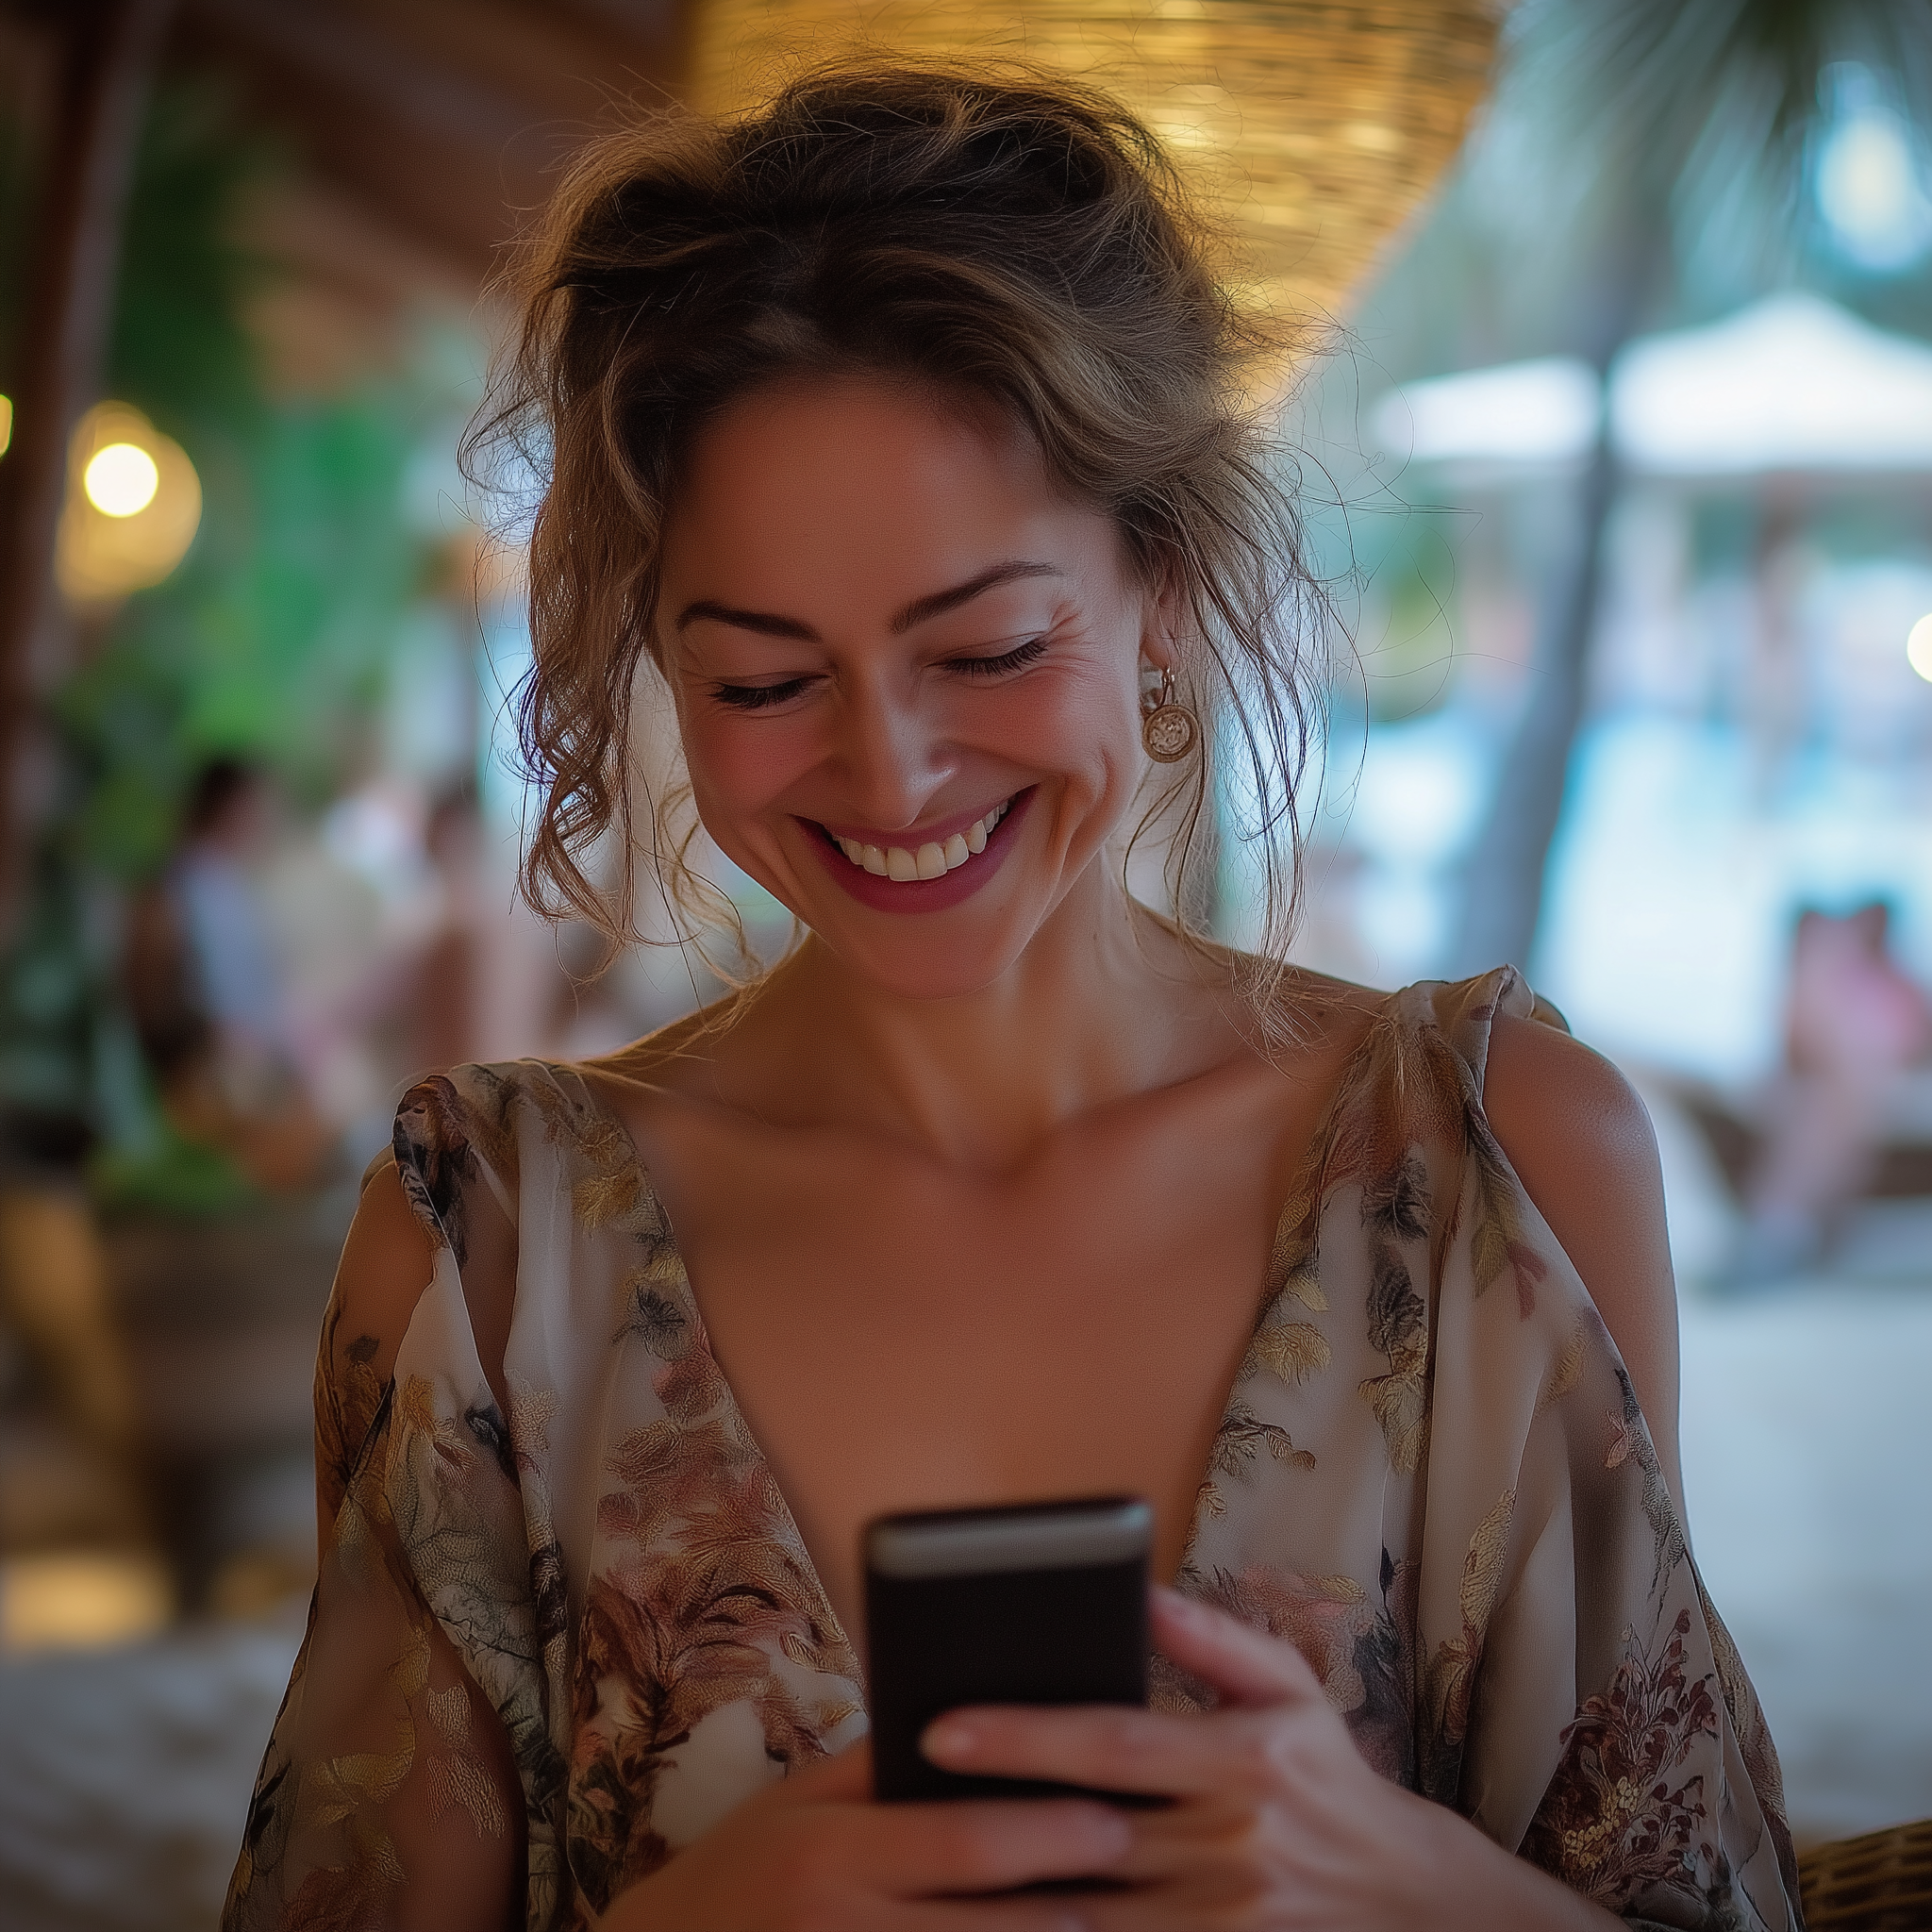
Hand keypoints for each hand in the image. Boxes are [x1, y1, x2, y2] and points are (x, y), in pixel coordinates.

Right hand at [598, 1736, 1131, 1930]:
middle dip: (1075, 1907)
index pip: (962, 1841)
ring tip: (1111, 1926)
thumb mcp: (797, 1804)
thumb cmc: (740, 1870)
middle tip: (1141, 1877)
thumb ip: (883, 1771)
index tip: (1114, 1817)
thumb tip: (987, 1726)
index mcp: (830, 1852)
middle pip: (990, 1928)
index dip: (1048, 1832)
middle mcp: (840, 1926)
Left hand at [919, 1587, 1617, 1931]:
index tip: (940, 1726)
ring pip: (1090, 1915)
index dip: (1023, 1735)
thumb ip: (1212, 1640)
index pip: (1112, 1742)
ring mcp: (1227, 1920)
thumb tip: (1136, 1588)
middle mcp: (1233, 1843)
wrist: (1421, 1910)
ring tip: (924, 1871)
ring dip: (1007, 1898)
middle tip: (899, 1804)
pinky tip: (1002, 1923)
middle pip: (1085, 1834)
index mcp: (1245, 1759)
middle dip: (988, 1822)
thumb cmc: (1337, 1787)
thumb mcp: (1292, 1694)